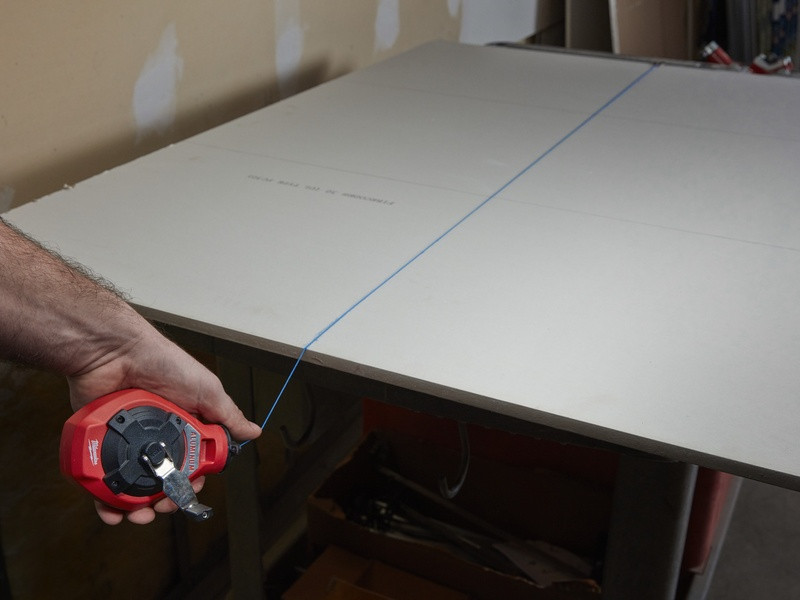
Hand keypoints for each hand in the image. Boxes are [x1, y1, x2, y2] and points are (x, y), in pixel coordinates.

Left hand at [67, 327, 261, 524]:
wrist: (116, 352)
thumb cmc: (163, 363)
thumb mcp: (207, 390)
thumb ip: (228, 415)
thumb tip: (254, 432)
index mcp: (183, 426)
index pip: (192, 463)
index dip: (193, 481)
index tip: (190, 489)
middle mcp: (156, 437)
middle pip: (162, 480)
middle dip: (166, 500)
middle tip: (164, 506)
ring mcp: (128, 442)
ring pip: (132, 486)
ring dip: (136, 508)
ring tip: (138, 515)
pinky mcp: (100, 444)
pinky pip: (100, 480)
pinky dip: (105, 500)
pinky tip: (110, 511)